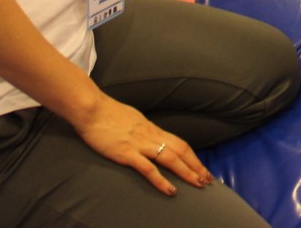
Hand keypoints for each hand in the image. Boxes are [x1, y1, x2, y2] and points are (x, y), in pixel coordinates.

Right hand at [75, 96, 209, 196]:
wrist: (92, 109)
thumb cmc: (108, 114)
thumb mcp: (133, 120)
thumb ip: (143, 130)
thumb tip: (150, 136)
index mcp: (152, 129)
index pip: (179, 143)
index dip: (193, 157)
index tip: (202, 168)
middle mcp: (151, 136)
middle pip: (181, 151)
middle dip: (196, 166)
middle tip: (208, 180)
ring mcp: (140, 145)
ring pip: (171, 159)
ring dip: (187, 173)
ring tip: (198, 184)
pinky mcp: (127, 153)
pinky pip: (148, 169)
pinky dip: (161, 181)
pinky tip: (171, 190)